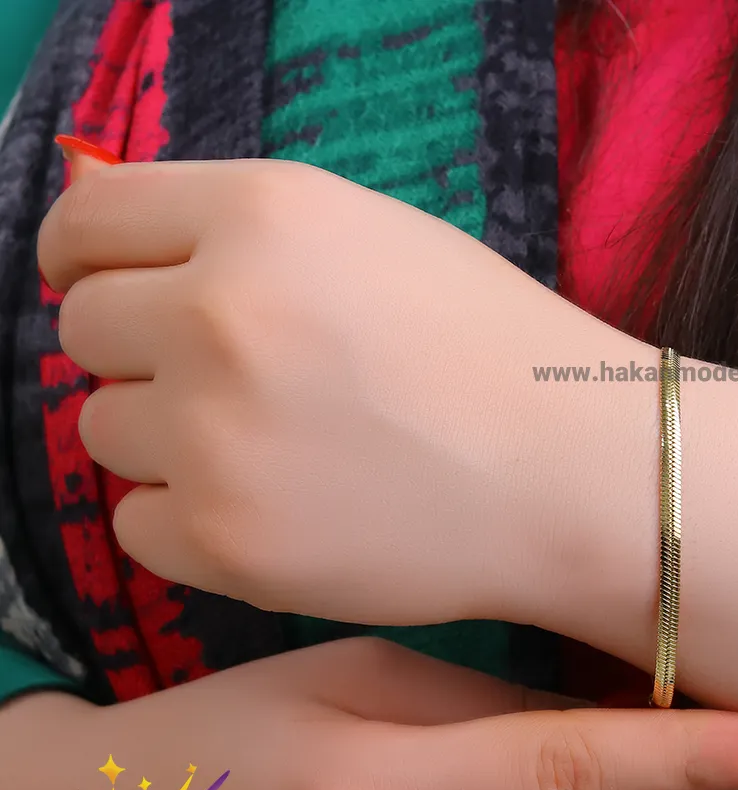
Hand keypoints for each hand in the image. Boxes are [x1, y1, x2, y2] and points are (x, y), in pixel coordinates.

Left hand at [38, 154, 660, 630]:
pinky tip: (272, 515)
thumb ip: (245, 237)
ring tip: (272, 457)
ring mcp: (214, 434)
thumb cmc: (491, 350)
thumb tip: (126, 258)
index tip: (103, 286)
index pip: (87, 222)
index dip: (86, 257)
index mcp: (263, 216)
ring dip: (168, 441)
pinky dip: (189, 522)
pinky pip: (140, 525)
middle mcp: (219, 314)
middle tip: (228, 385)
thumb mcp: (371, 242)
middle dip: (141, 355)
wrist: (570, 474)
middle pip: (86, 331)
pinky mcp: (225, 541)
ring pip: (105, 433)